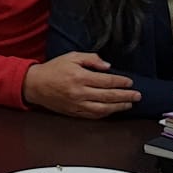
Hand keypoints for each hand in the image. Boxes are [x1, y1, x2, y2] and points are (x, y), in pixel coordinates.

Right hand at [23, 53, 139, 118]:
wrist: (35, 85)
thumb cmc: (53, 69)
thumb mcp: (72, 57)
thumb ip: (91, 59)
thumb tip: (107, 66)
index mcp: (80, 77)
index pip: (106, 81)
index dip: (121, 82)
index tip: (130, 82)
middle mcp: (79, 92)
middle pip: (108, 96)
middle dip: (125, 96)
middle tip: (137, 95)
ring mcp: (77, 104)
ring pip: (103, 109)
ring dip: (118, 107)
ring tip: (129, 104)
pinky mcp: (74, 112)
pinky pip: (93, 115)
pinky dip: (106, 114)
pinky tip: (113, 110)